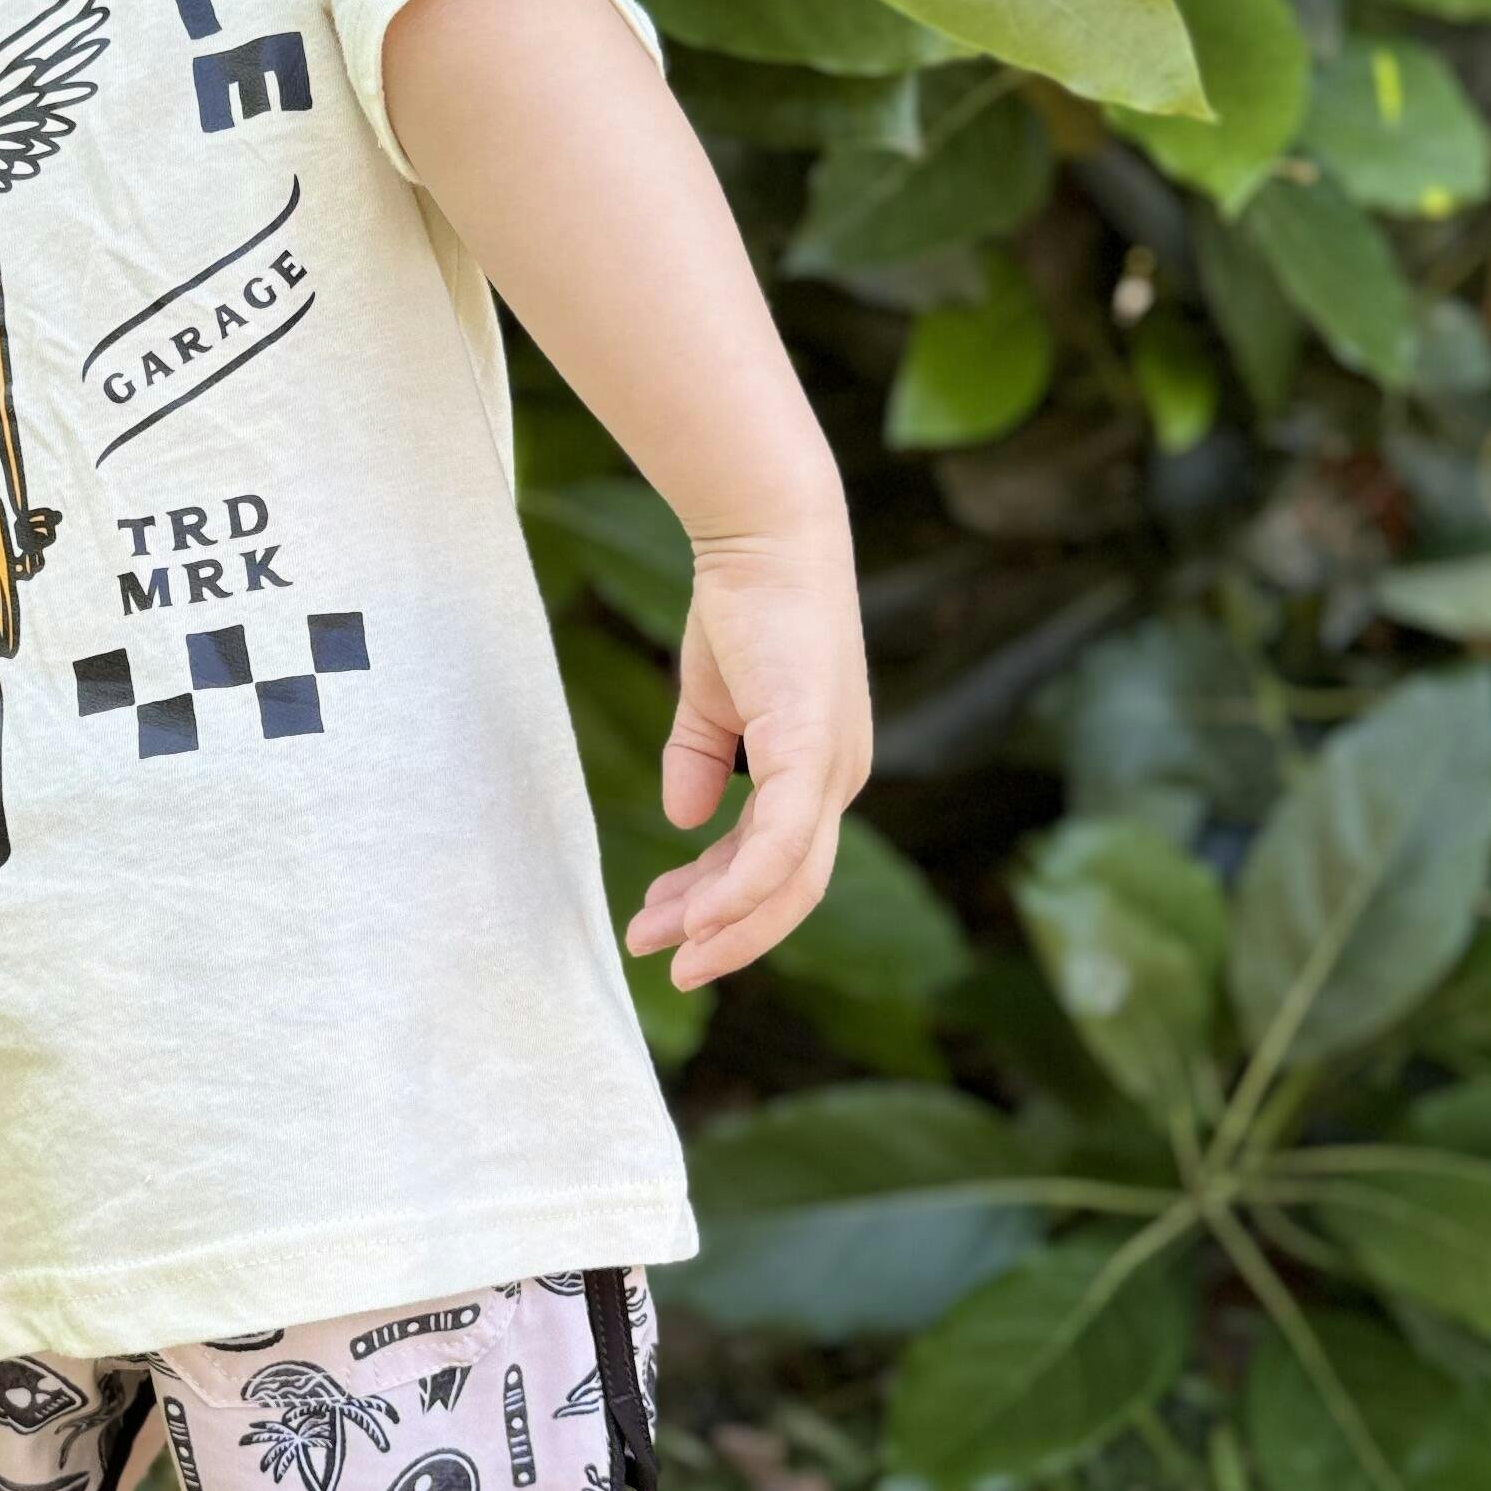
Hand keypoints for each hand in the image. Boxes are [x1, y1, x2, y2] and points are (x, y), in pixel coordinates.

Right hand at [626, 526, 870, 993]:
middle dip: (722, 933)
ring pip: (785, 880)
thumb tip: (684, 821)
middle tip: (654, 953)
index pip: (776, 864)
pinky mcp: (812, 752)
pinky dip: (739, 888)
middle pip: (788, 890)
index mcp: (818, 771)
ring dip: (722, 922)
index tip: (663, 925)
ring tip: (655, 941)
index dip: (721, 904)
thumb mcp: (712, 703)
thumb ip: (699, 761)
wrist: (764, 537)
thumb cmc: (744, 607)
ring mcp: (832, 770)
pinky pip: (779, 844)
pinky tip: (698, 915)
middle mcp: (837, 780)